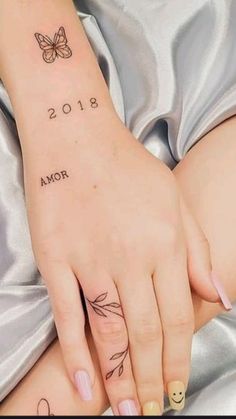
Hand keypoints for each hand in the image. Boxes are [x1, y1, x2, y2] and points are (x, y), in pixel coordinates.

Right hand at [24, 111, 218, 414]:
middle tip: (152, 412)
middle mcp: (132, 257)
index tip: (176, 389)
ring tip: (125, 411)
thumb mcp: (176, 201)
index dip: (179, 360)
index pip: (178, 317)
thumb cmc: (128, 167)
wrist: (77, 137)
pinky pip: (68, 314)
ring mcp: (92, 259)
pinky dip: (76, 354)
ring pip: (111, 331)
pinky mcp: (57, 258)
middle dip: (152, 380)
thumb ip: (199, 252)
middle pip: (147, 332)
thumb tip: (219, 298)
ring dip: (121, 377)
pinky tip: (85, 385)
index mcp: (167, 243)